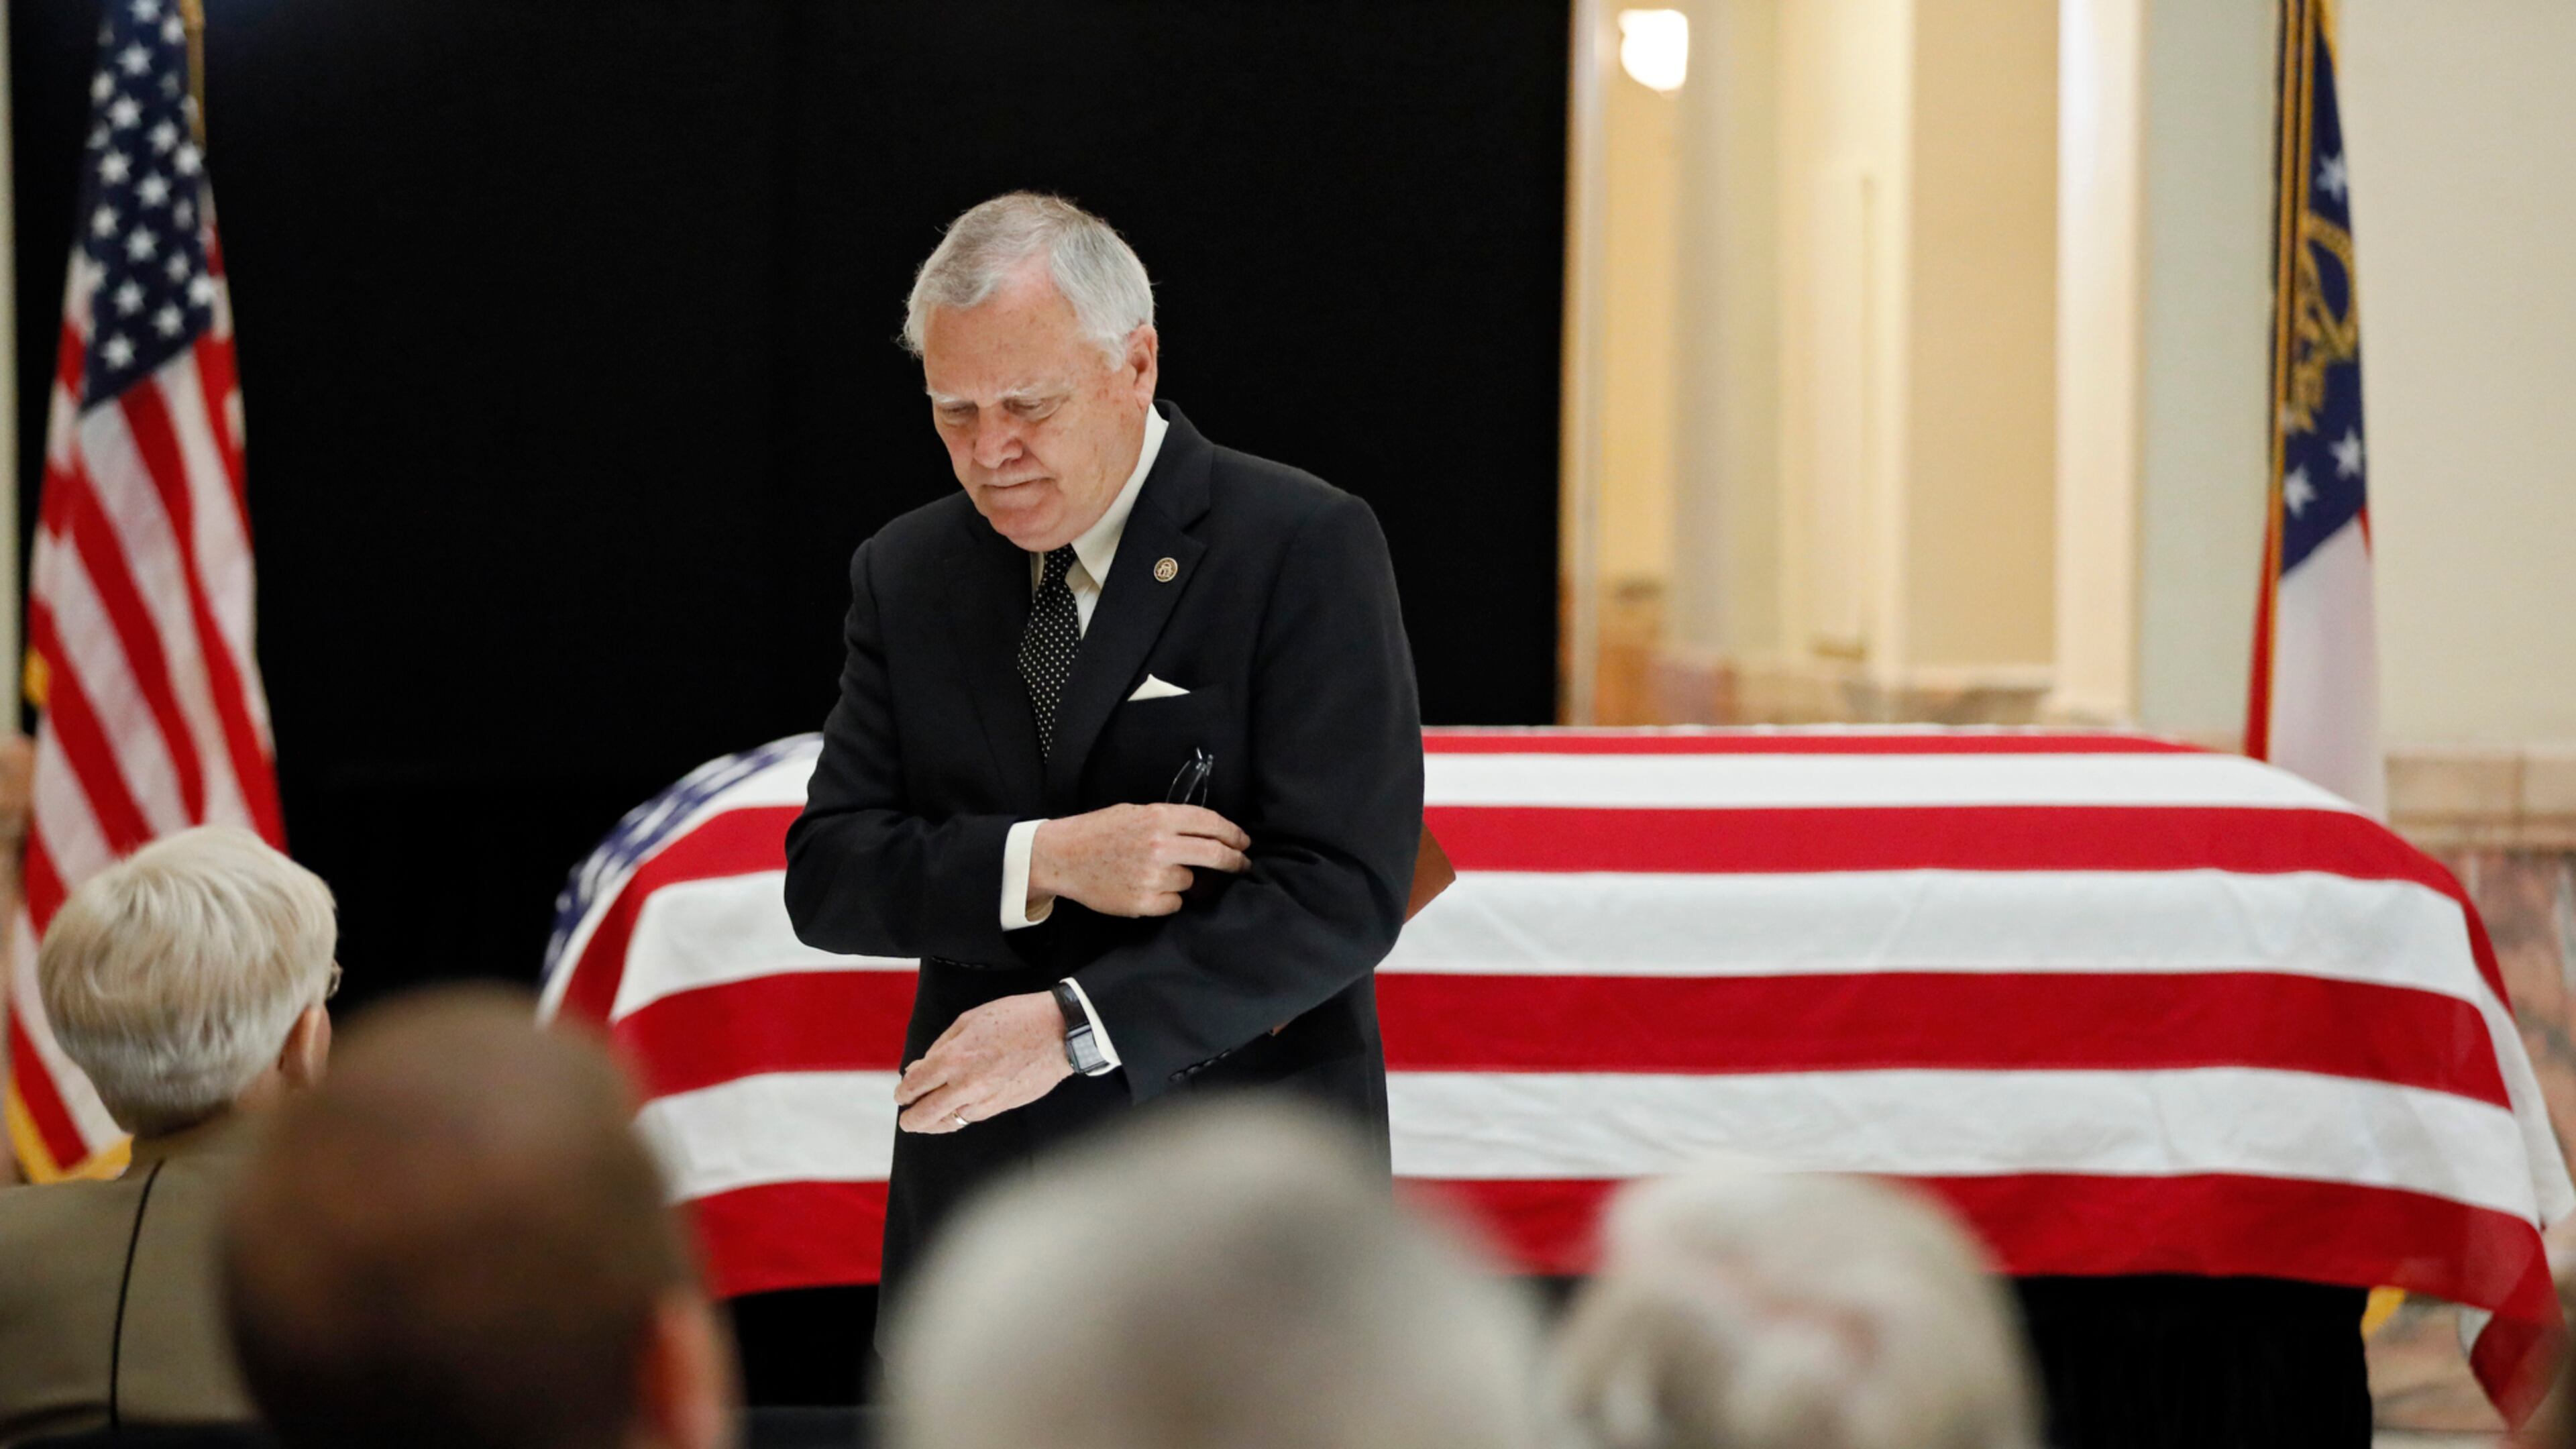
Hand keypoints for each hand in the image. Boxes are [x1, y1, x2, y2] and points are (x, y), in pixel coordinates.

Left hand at [894, 992, 1071, 1132]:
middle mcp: (965, 1085)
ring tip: (927, 1121)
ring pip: (949, 1122)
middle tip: (906, 1119)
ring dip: (934, 1123)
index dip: (903, 1092)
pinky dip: (958, 1118)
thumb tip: (920, 1066)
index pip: (914, 1084)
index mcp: (953, 1058)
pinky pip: (971, 1118)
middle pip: (926, 1114)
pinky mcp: (1002, 1107)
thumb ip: (941, 1045)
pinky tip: (955, 1113)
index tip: (901, 1093)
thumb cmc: (1015, 1018)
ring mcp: (984, 1100)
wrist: (1058, 1033)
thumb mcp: (970, 1019)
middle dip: (911, 1119)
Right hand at [1029, 803, 1250, 917]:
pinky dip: (1167, 899)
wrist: (1063, 856)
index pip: (1211, 823)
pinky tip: (1145, 888)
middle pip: (1216, 854)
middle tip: (1242, 865)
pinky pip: (1174, 903)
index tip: (1244, 842)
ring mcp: (1153, 875)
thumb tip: (1208, 833)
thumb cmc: (1099, 832)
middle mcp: (1161, 845)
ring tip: (1154, 873)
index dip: (1234, 834)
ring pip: (1191, 882)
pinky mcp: (1145, 902)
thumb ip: (1171, 821)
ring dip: (1183, 879)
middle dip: (1235, 861)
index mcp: (1159, 817)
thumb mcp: (1135, 812)